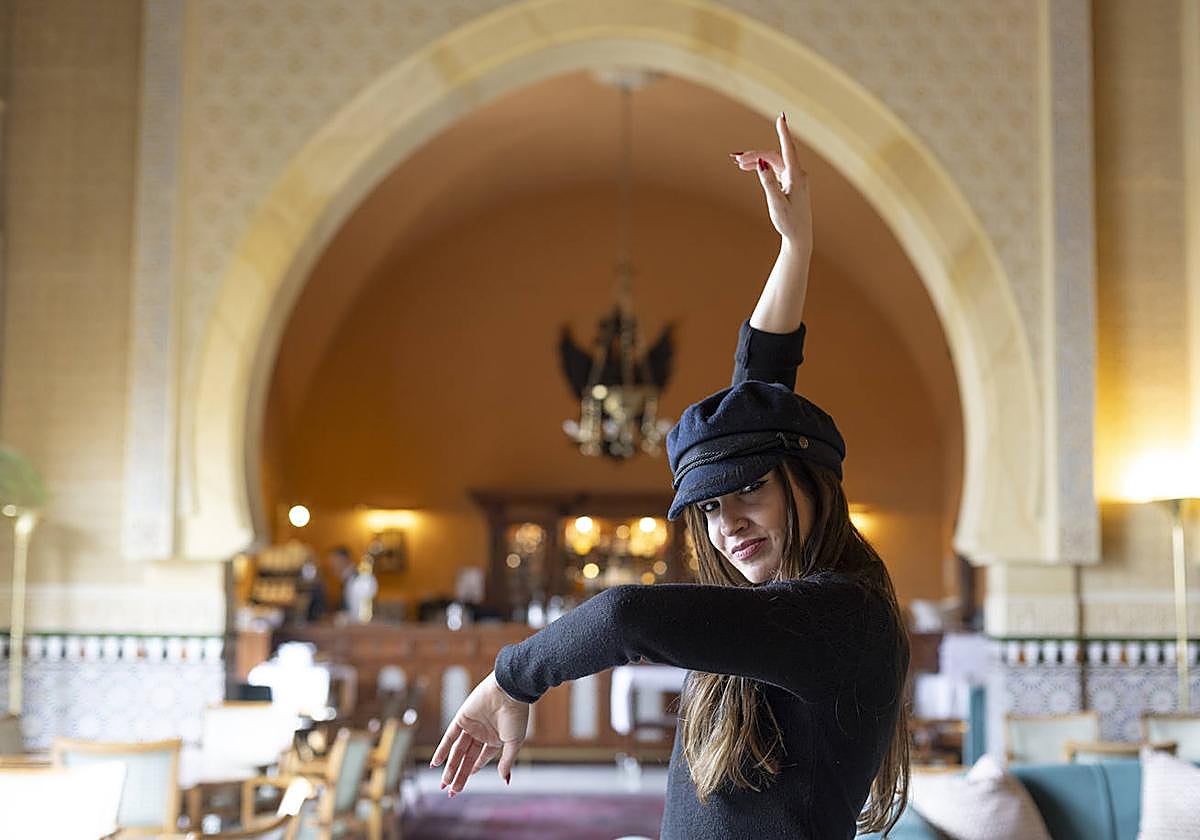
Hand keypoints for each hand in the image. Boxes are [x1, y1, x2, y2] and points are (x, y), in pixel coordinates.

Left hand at [429, 670, 529, 794]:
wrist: (510, 691)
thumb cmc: (516, 716)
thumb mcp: (514, 742)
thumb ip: (507, 761)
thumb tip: (505, 779)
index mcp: (495, 739)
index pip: (480, 759)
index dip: (471, 772)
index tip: (462, 786)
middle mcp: (481, 733)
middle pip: (467, 758)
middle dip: (459, 775)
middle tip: (451, 791)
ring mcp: (471, 726)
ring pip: (458, 750)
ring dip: (451, 767)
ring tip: (445, 783)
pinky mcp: (461, 718)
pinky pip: (449, 737)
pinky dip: (442, 750)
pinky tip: (436, 763)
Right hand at [730, 113, 811, 251]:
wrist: (798, 236)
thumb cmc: (789, 222)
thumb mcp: (776, 203)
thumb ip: (768, 182)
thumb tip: (761, 163)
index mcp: (796, 177)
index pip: (788, 149)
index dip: (784, 132)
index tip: (781, 117)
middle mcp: (797, 174)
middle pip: (774, 156)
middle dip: (755, 155)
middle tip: (736, 159)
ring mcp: (793, 177)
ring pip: (772, 162)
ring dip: (756, 161)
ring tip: (738, 163)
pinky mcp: (789, 182)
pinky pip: (774, 169)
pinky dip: (761, 167)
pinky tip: (748, 168)